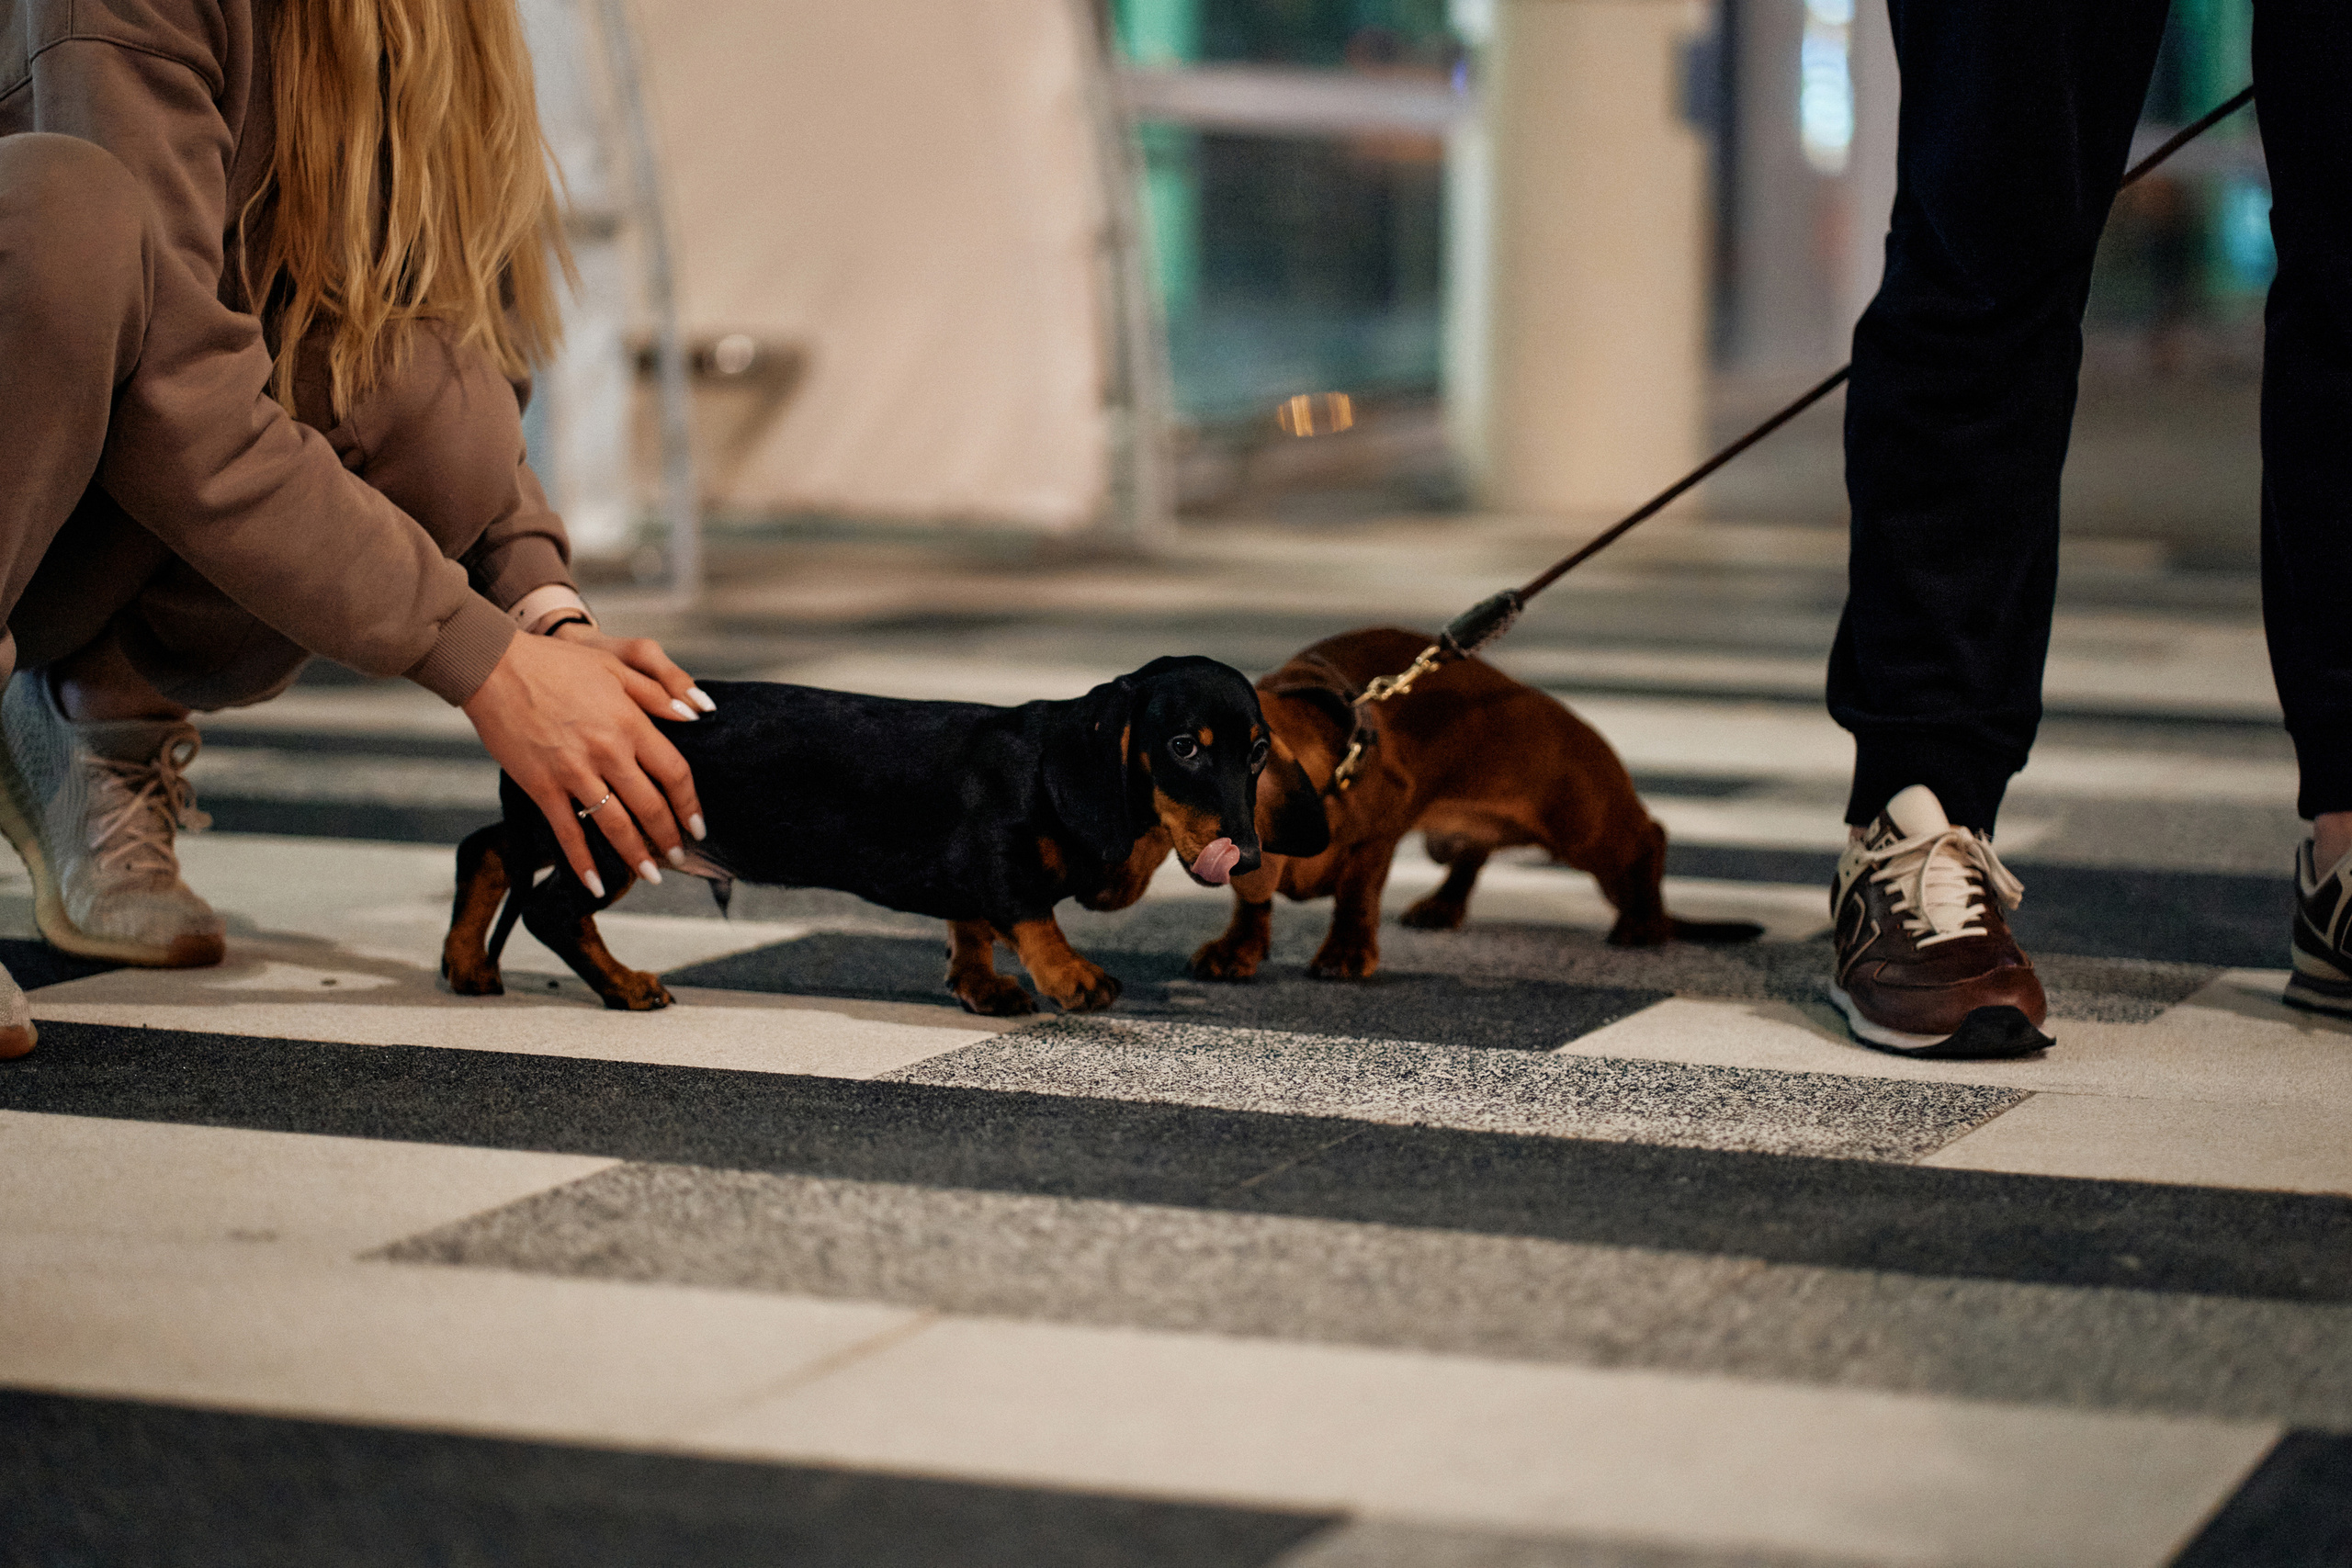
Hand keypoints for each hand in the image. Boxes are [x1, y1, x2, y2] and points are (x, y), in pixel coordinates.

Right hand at [463, 631, 705, 895]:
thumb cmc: (556, 663)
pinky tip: (596, 884)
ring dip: (636, 855)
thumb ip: (657, 692)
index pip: (675, 773)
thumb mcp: (615, 665)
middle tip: (679, 857)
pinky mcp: (541, 786)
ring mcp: (573, 772)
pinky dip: (583, 862)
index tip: (698, 826)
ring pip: (615, 825)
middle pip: (650, 806)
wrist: (494, 667)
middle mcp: (607, 751)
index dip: (690, 805)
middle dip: (668, 838)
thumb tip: (695, 716)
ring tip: (652, 875)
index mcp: (630, 723)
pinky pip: (567, 832)